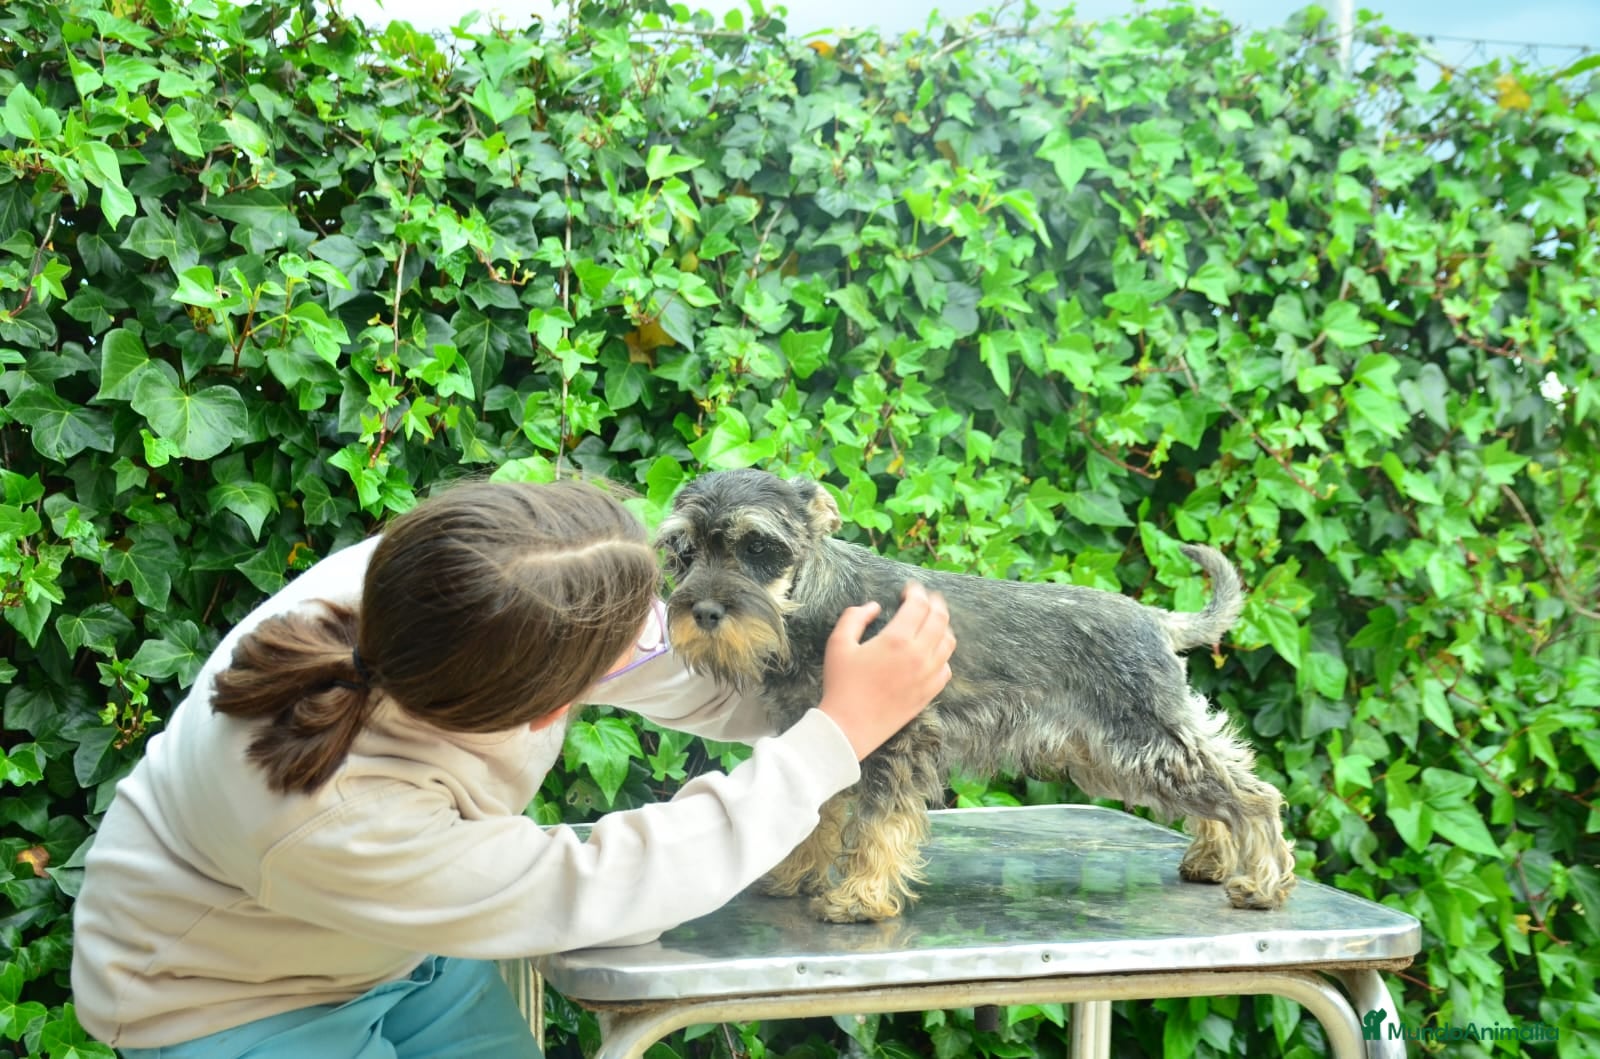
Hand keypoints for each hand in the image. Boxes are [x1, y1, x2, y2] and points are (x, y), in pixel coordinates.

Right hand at [817, 580, 955, 760]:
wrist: (849, 727)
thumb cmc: (841, 684)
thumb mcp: (838, 644)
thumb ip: (855, 617)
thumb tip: (874, 607)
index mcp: (896, 640)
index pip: (918, 605)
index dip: (916, 592)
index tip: (909, 588)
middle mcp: (918, 655)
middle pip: (939, 619)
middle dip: (934, 603)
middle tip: (927, 598)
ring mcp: (927, 675)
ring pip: (948, 642)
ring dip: (942, 626)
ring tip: (932, 621)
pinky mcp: (929, 693)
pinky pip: (946, 667)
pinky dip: (942, 655)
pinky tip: (932, 652)